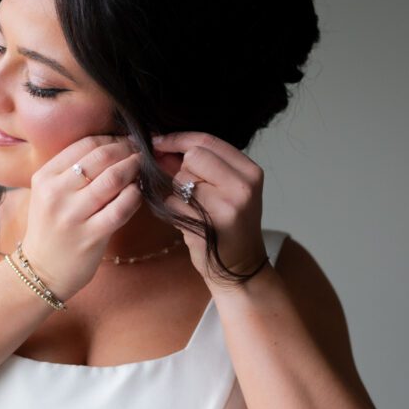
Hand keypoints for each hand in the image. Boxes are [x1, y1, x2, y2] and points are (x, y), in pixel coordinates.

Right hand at [20, 134, 142, 300]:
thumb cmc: (51, 229)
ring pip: (113, 179)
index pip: (84, 145)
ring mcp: (73, 216)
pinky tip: (138, 193)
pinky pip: (121, 208)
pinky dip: (135, 196)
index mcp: (44, 178)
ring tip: (142, 167)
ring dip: (133, 169)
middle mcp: (56, 193)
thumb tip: (111, 147)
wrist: (40, 271)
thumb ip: (71, 172)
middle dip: (126, 150)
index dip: (111, 138)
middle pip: (101, 157)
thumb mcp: (49, 195)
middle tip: (140, 150)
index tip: (125, 141)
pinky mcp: (90, 236)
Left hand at [152, 131, 266, 288]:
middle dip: (181, 170)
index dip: (178, 139)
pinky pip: (173, 203)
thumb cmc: (229, 227)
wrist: (239, 269)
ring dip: (177, 192)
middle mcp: (242, 187)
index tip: (158, 142)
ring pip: (180, 180)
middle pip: (193, 157)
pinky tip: (188, 221)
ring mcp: (226, 207)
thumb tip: (160, 144)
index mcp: (250, 172)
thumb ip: (197, 165)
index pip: (207, 141)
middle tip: (189, 189)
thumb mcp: (226, 190)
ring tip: (193, 210)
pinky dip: (172, 210)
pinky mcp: (206, 225)